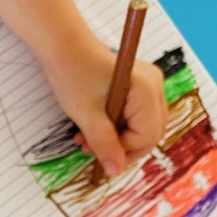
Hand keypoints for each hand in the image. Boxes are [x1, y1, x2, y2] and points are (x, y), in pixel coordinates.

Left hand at [44, 31, 167, 177]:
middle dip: (120, 147)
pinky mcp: (138, 86)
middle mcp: (154, 86)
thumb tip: (116, 171)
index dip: (124, 151)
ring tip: (85, 140)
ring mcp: (148, 85)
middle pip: (149, 132)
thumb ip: (104, 144)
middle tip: (89, 149)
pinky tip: (93, 128)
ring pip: (141, 126)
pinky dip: (115, 126)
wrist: (62, 45)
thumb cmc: (73, 73)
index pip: (148, 136)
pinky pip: (134, 115)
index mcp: (146, 89)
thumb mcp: (86, 114)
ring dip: (115, 138)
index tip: (97, 154)